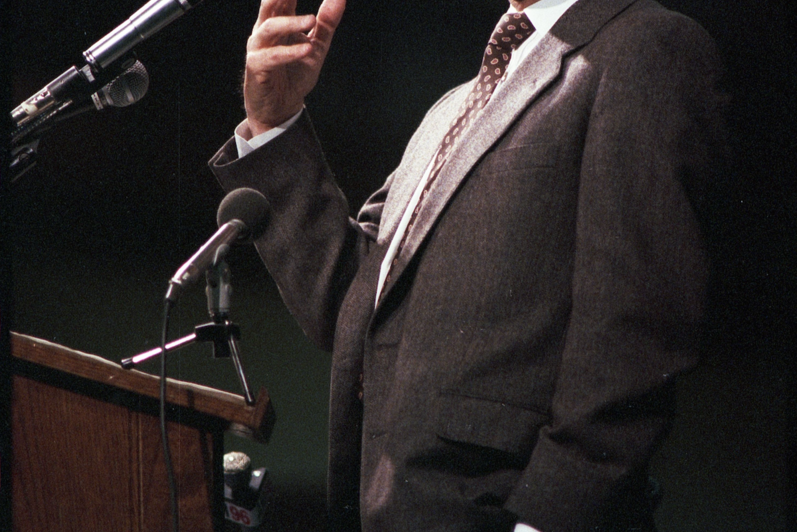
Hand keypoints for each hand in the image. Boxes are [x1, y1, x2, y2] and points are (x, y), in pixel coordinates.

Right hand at [243, 0, 344, 135]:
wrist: (281, 108)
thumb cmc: (294, 74)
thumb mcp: (317, 46)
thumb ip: (326, 23)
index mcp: (279, 20)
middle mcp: (265, 30)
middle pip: (270, 3)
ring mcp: (259, 48)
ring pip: (269, 28)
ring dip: (290, 23)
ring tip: (311, 21)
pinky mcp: (257, 69)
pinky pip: (271, 57)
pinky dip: (289, 53)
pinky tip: (306, 49)